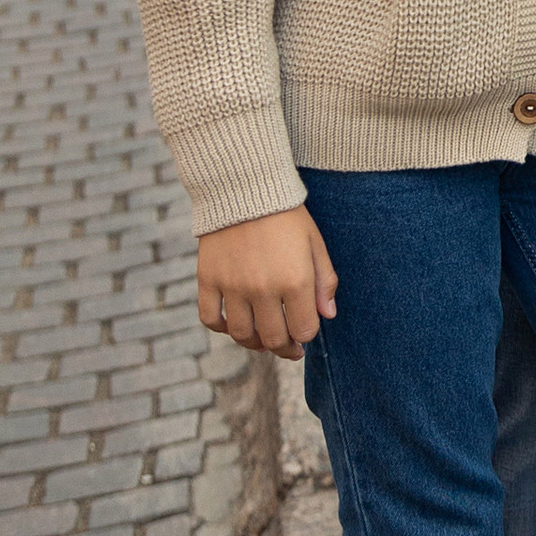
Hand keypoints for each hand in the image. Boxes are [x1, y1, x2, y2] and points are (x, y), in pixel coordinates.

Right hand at [199, 211, 337, 356]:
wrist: (244, 188)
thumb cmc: (286, 216)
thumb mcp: (315, 243)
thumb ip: (325, 281)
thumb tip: (328, 315)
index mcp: (295, 281)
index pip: (303, 330)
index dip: (306, 336)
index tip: (305, 333)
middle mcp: (263, 289)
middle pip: (273, 339)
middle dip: (284, 348)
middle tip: (288, 346)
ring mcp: (232, 286)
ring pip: (242, 335)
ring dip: (255, 343)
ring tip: (263, 337)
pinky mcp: (208, 280)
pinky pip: (211, 319)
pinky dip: (222, 328)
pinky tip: (234, 323)